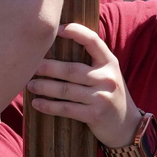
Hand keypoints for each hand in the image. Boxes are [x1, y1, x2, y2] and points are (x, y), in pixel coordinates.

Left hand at [26, 24, 141, 146]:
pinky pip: (66, 108)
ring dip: (44, 87)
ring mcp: (101, 97)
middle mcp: (106, 78)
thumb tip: (57, 49)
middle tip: (31, 66)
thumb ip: (91, 62)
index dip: (75, 32)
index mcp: (110, 63)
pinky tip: (37, 103)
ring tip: (30, 85)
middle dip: (48, 68)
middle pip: (71, 70)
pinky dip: (49, 106)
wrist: (127, 126)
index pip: (92, 41)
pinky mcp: (94, 115)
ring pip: (66, 90)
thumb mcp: (107, 75)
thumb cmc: (110, 96)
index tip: (57, 29)